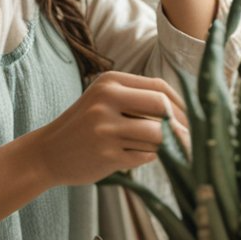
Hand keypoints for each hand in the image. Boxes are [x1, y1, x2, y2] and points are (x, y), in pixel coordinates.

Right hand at [38, 71, 189, 186]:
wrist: (47, 153)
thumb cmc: (84, 127)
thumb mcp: (104, 101)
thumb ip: (138, 100)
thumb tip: (189, 114)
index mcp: (109, 82)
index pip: (159, 87)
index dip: (181, 105)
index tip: (192, 119)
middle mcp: (106, 100)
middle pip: (162, 107)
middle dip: (181, 125)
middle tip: (190, 138)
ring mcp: (105, 128)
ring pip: (158, 135)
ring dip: (165, 145)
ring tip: (155, 148)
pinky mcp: (107, 154)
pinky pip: (146, 156)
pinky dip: (148, 157)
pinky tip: (132, 156)